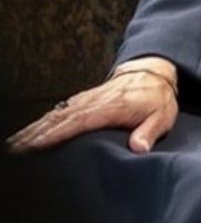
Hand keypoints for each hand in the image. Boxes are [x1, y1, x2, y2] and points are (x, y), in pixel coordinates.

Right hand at [6, 57, 179, 155]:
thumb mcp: (162, 115)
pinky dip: (44, 120)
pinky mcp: (84, 99)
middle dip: (36, 134)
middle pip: (60, 118)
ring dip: (35, 128)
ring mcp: (88, 99)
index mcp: (112, 107)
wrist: (154, 72)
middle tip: (16, 150)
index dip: (57, 134)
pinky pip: (60, 109)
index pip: (79, 122)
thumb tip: (138, 148)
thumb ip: (149, 131)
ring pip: (56, 113)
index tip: (36, 146)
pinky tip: (31, 131)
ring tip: (16, 144)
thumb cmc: (157, 98)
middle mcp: (95, 101)